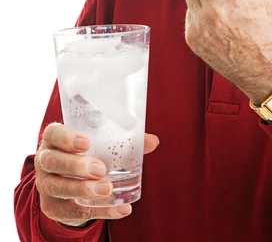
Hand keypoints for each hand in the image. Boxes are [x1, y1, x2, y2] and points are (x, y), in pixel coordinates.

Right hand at [34, 123, 159, 226]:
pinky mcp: (53, 207)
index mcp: (53, 139)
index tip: (86, 143)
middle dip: (76, 166)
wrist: (67, 181)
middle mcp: (45, 160)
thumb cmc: (85, 153)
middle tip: (100, 169)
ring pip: (58, 188)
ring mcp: (46, 185)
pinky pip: (74, 211)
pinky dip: (99, 210)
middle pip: (53, 162)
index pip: (53, 134)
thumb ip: (124, 140)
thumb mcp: (97, 143)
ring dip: (83, 189)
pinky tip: (120, 209)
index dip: (67, 138)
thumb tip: (153, 141)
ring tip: (107, 189)